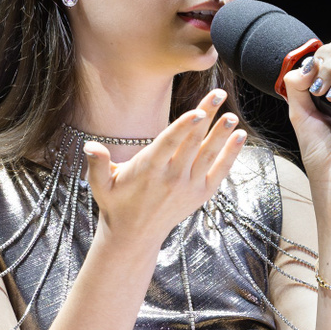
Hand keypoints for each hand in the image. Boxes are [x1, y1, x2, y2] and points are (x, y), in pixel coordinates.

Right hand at [80, 90, 246, 248]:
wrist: (135, 235)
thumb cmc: (116, 203)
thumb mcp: (101, 184)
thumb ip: (98, 163)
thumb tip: (90, 145)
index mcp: (148, 170)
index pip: (169, 144)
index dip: (184, 127)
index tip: (197, 111)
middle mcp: (171, 178)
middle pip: (192, 143)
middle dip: (207, 118)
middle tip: (218, 94)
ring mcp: (189, 187)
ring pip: (208, 155)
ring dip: (221, 134)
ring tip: (232, 115)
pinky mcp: (201, 194)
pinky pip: (220, 171)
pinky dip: (231, 154)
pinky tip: (240, 136)